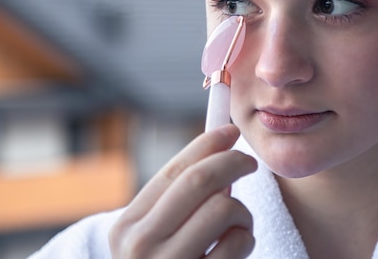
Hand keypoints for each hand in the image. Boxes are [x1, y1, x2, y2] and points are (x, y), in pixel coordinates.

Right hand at [109, 124, 256, 258]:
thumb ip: (180, 199)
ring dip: (242, 209)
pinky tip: (237, 247)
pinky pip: (238, 244)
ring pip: (223, 208)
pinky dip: (246, 238)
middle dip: (233, 161)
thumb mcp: (156, 235)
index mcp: (128, 226)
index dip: (207, 144)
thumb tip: (221, 147)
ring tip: (238, 222)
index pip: (173, 170)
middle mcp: (141, 246)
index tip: (231, 131)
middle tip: (249, 162)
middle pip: (200, 181)